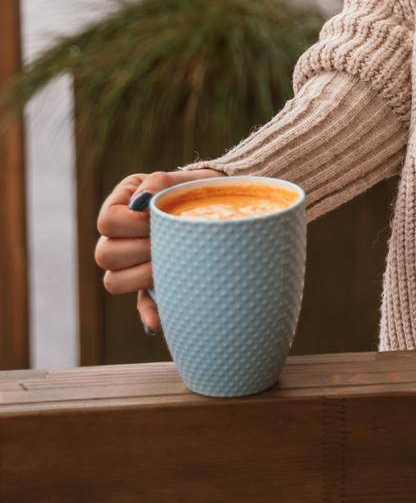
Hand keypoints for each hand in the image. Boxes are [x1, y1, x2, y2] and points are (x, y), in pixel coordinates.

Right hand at [95, 167, 224, 334]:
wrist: (222, 206)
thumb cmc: (197, 189)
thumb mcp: (179, 180)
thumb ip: (158, 184)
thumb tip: (140, 203)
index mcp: (122, 204)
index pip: (107, 221)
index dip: (132, 223)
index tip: (157, 218)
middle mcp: (119, 236)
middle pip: (105, 254)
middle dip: (139, 250)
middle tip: (166, 243)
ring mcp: (131, 262)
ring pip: (113, 281)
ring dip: (141, 275)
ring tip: (169, 262)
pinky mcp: (150, 285)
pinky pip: (141, 306)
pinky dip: (150, 314)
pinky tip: (158, 322)